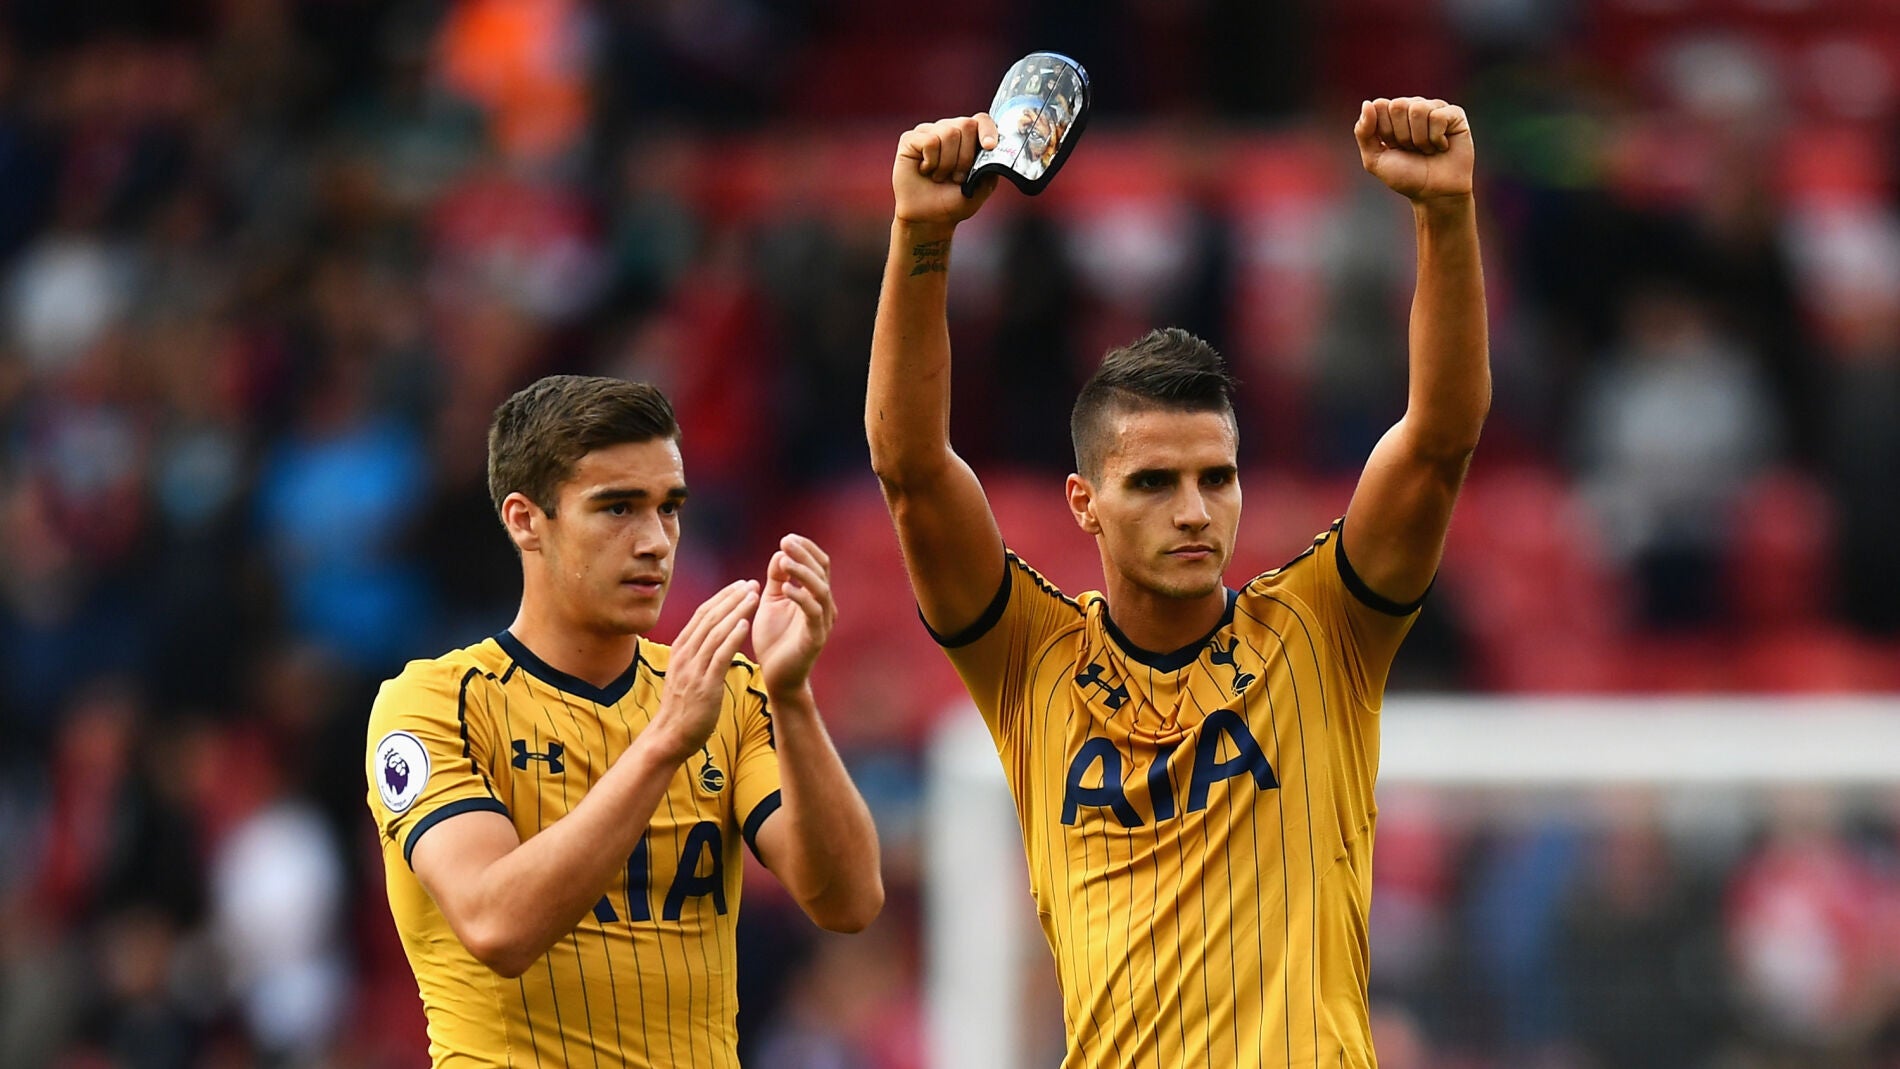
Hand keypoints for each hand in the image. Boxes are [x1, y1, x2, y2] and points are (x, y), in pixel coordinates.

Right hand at [644, 580, 758, 763]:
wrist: (669, 737)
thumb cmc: (682, 707)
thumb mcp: (686, 673)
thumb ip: (698, 654)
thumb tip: (714, 637)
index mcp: (681, 649)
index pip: (702, 614)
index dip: (722, 597)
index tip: (740, 585)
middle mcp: (685, 655)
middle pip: (710, 617)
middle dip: (732, 598)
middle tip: (752, 583)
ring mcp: (693, 670)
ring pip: (716, 632)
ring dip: (736, 611)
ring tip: (754, 596)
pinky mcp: (704, 686)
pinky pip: (719, 657)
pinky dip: (731, 638)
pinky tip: (745, 624)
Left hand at [751, 534, 835, 695]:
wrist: (776, 675)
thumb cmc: (774, 639)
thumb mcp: (772, 602)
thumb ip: (777, 579)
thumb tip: (780, 553)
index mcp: (816, 596)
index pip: (819, 564)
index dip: (806, 549)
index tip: (787, 538)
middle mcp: (824, 606)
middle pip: (822, 572)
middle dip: (804, 555)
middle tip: (786, 542)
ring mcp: (823, 622)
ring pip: (820, 589)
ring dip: (802, 572)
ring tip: (784, 561)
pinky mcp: (816, 638)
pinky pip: (812, 613)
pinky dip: (800, 597)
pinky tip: (785, 588)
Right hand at [893, 115, 1003, 227]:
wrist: (928, 219)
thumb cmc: (953, 202)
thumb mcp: (981, 187)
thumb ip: (991, 166)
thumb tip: (994, 149)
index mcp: (967, 138)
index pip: (981, 120)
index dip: (988, 130)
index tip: (990, 147)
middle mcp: (948, 130)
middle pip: (966, 125)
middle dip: (966, 157)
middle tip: (957, 176)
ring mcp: (928, 132)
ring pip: (949, 133)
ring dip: (947, 163)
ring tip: (939, 176)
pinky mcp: (910, 139)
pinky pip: (930, 141)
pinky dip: (931, 162)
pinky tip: (925, 170)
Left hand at [1355, 97, 1473, 202]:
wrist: (1434, 194)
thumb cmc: (1405, 176)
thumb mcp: (1374, 159)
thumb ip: (1363, 132)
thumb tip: (1367, 103)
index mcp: (1392, 114)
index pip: (1380, 105)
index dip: (1385, 131)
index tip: (1393, 147)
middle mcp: (1413, 107)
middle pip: (1397, 105)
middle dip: (1401, 135)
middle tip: (1411, 149)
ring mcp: (1434, 108)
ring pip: (1418, 109)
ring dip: (1420, 139)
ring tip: (1427, 149)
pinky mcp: (1454, 114)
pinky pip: (1438, 116)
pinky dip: (1437, 138)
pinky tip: (1442, 146)